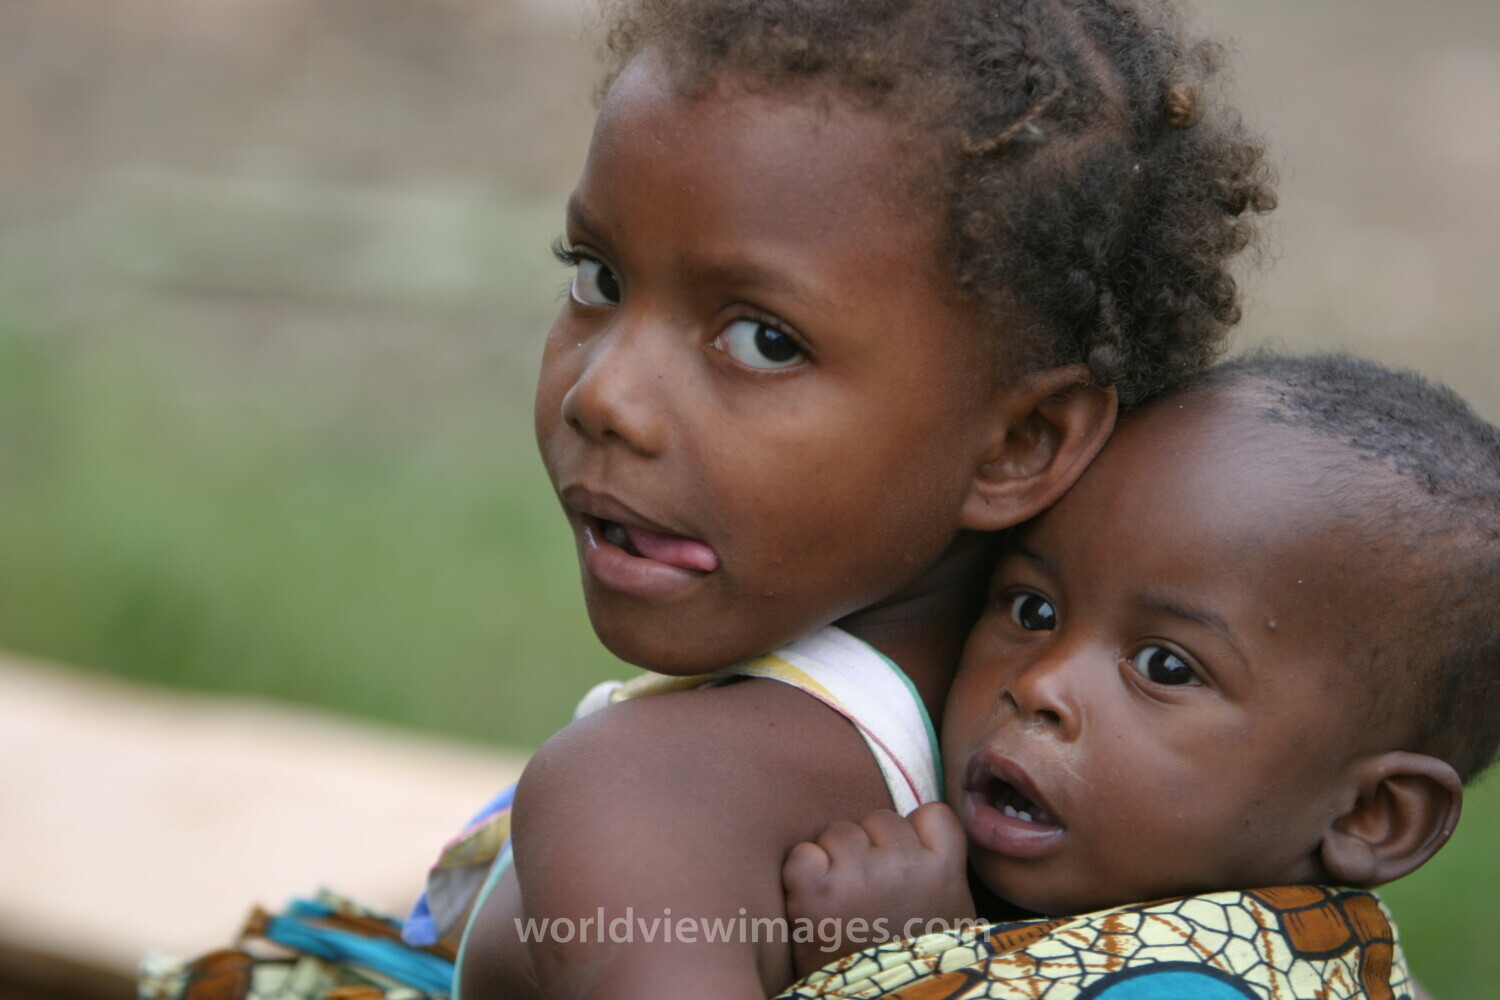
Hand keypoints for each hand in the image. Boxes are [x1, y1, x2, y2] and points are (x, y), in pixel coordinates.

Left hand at [781, 802, 976, 978]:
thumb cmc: (915, 962)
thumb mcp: (949, 915)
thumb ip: (936, 868)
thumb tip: (914, 829)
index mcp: (943, 870)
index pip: (930, 813)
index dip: (914, 834)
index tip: (907, 864)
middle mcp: (903, 866)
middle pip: (878, 819)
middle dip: (871, 848)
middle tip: (870, 894)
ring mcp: (858, 876)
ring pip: (839, 832)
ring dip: (836, 859)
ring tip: (844, 903)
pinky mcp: (815, 892)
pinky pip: (802, 854)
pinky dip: (802, 874)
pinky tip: (816, 902)